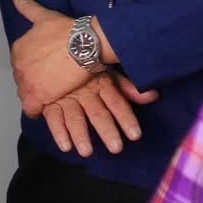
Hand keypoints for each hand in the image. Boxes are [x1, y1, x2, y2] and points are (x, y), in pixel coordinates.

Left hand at [9, 0, 100, 115]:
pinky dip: (36, 109)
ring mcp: (26, 82)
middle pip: (22, 79)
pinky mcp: (38, 96)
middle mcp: (18, 65)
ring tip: (50, 94)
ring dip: (35, 95)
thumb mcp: (44, 16)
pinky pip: (31, 108)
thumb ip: (27, 6)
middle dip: (33, 81)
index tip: (45, 68)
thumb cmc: (67, 30)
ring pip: (26, 93)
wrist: (83, 44)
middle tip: (50, 81)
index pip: (20, 63)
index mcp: (18, 48)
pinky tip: (45, 107)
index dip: (33, 67)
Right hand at [40, 70, 157, 159]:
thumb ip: (127, 87)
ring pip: (75, 118)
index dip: (125, 118)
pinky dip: (58, 132)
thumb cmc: (85, 65)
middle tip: (116, 148)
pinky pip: (53, 118)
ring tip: (87, 152)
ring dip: (80, 135)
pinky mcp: (49, 103)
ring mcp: (66, 98)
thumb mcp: (108, 72)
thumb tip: (152, 96)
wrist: (58, 51)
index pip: (116, 102)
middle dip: (106, 130)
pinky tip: (65, 146)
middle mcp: (84, 92)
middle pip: (97, 113)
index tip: (135, 135)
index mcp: (101, 83)